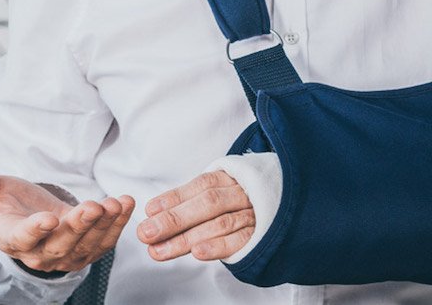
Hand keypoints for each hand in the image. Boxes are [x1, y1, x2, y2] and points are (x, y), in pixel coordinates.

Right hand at [0, 149, 135, 273]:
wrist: (30, 217)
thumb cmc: (8, 203)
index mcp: (11, 238)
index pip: (22, 238)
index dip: (34, 230)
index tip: (47, 219)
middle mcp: (39, 252)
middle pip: (60, 243)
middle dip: (78, 226)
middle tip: (92, 207)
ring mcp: (66, 254)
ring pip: (86, 244)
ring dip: (103, 225)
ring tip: (114, 204)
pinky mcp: (87, 250)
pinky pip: (105, 240)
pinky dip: (118, 224)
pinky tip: (125, 203)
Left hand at [136, 170, 255, 261]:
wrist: (285, 207)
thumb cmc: (240, 202)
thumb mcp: (217, 192)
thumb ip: (188, 201)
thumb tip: (153, 212)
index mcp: (229, 179)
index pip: (200, 186)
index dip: (174, 199)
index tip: (149, 212)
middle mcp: (241, 194)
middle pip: (207, 204)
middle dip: (174, 220)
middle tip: (146, 233)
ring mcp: (253, 214)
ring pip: (219, 224)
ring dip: (187, 239)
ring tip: (160, 250)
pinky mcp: (262, 236)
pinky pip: (240, 241)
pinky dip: (218, 247)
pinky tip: (197, 253)